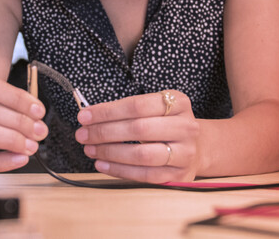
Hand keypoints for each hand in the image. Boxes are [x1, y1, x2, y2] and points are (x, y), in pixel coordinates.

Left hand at [75, 90, 199, 182]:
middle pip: (138, 129)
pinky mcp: (179, 174)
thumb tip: (89, 117)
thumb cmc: (165, 124)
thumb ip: (125, 111)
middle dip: (105, 132)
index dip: (107, 111)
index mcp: (177, 103)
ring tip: (90, 149)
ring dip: (110, 152)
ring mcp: (185, 152)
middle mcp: (186, 126)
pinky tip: (103, 164)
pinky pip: (145, 175)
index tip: (85, 116)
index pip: (136, 105)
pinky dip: (119, 170)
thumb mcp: (153, 108)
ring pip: (142, 154)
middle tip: (83, 134)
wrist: (195, 147)